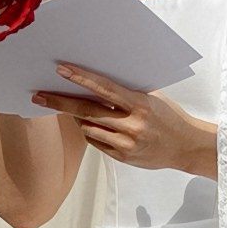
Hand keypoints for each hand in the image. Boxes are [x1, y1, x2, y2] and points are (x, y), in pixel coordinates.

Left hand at [33, 65, 217, 177]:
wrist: (186, 146)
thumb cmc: (169, 117)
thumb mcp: (153, 98)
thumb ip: (127, 92)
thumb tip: (96, 81)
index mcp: (141, 104)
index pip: (104, 88)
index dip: (81, 78)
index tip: (61, 70)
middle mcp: (132, 125)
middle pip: (88, 111)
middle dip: (61, 102)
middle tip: (39, 96)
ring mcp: (126, 144)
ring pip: (88, 128)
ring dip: (77, 117)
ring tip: (71, 109)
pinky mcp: (123, 157)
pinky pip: (96, 142)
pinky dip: (90, 131)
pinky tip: (90, 124)